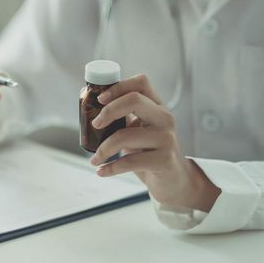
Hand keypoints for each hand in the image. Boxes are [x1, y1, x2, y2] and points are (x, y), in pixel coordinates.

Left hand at [88, 74, 220, 211]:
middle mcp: (164, 118)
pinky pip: (129, 162)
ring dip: (103, 150)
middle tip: (95, 125)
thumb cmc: (150, 152)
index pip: (141, 83)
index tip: (99, 99)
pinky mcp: (164, 160)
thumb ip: (123, 118)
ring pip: (125, 136)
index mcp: (157, 106)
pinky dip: (110, 168)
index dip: (118, 86)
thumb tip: (89, 110)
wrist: (174, 180)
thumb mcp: (138, 130)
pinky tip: (102, 171)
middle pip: (134, 100)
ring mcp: (166, 138)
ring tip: (95, 160)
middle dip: (108, 111)